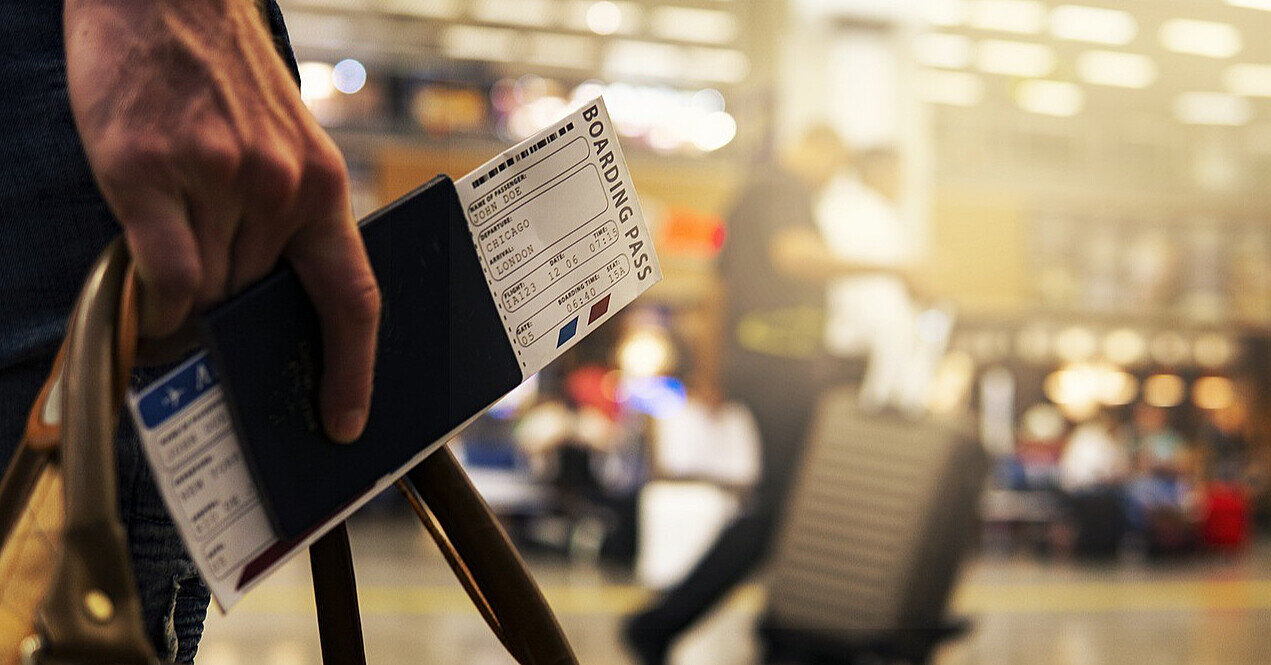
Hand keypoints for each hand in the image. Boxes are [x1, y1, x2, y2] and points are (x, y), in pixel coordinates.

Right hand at [64, 0, 379, 442]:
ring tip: (170, 260)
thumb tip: (261, 308)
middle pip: (256, 302)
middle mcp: (277, 189)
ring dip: (186, 300)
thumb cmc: (223, 79)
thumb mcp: (284, 147)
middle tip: (208, 312)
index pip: (353, 299)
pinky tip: (148, 290)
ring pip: (206, 294)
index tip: (345, 421)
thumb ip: (283, 222)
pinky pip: (162, 276)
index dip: (353, 370)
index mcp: (322, 187)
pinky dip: (154, 301)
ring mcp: (215, 180)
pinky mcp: (148, 172)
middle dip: (232, 316)